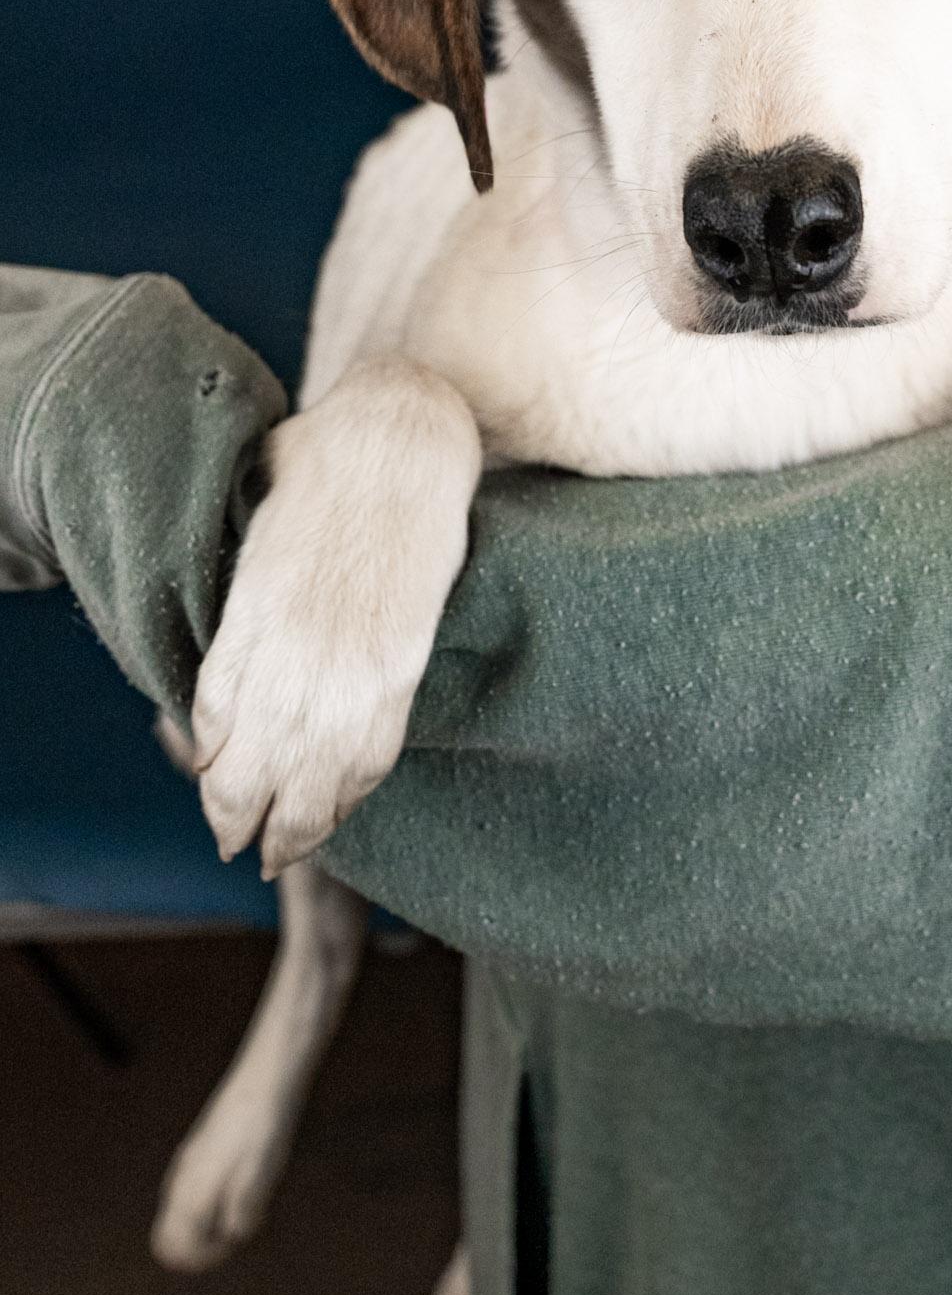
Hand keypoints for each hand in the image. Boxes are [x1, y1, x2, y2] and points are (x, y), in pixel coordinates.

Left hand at [192, 358, 480, 874]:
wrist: (397, 442)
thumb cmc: (329, 465)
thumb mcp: (262, 520)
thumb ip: (251, 586)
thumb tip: (244, 640)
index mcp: (250, 613)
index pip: (213, 716)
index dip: (212, 765)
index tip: (211, 788)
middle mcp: (288, 650)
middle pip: (252, 763)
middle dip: (240, 815)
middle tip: (237, 846)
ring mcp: (342, 664)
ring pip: (308, 773)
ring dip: (295, 824)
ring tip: (284, 853)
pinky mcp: (394, 664)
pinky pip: (369, 750)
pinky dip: (351, 790)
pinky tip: (342, 809)